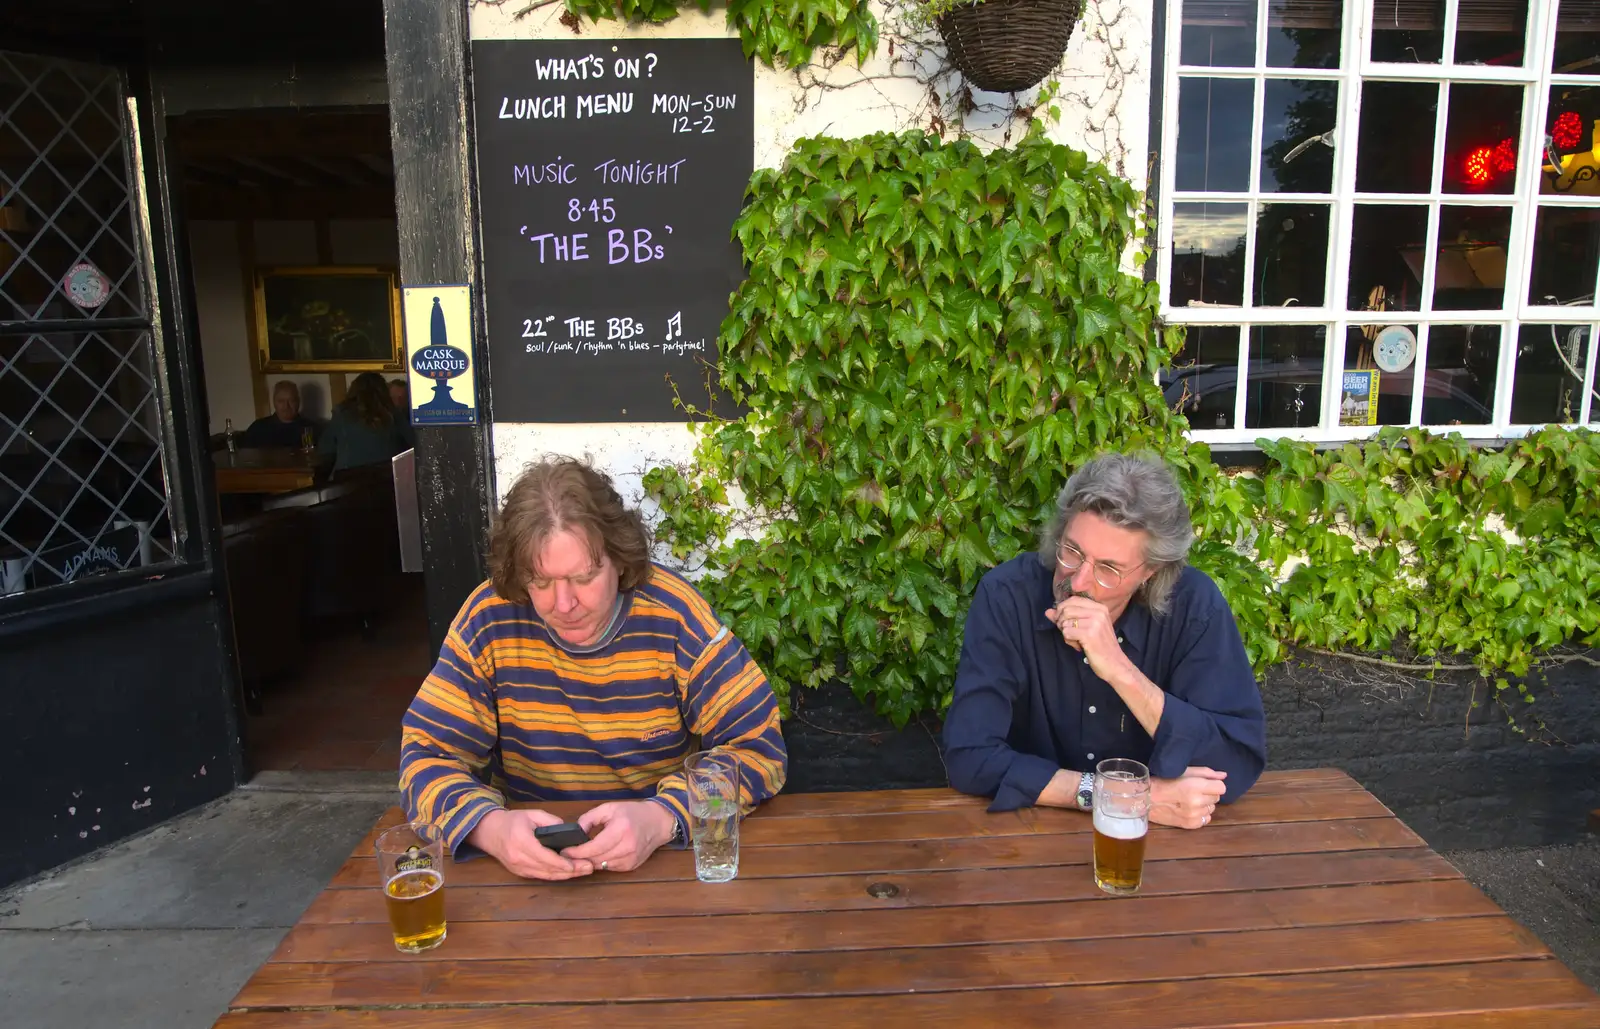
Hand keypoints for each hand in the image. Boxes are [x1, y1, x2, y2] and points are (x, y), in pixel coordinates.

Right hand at [467, 808, 594, 880]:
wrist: (490, 832)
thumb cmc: (513, 821)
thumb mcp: (532, 814)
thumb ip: (551, 822)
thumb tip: (568, 832)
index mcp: (521, 840)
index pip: (544, 856)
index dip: (561, 862)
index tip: (577, 864)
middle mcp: (518, 857)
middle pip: (547, 868)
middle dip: (570, 870)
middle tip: (589, 868)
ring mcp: (518, 868)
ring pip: (545, 875)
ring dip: (565, 875)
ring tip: (583, 871)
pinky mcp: (520, 873)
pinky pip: (540, 876)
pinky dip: (555, 875)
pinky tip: (569, 873)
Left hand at [565, 800, 676, 873]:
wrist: (657, 822)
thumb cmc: (632, 813)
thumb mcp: (608, 808)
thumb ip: (589, 819)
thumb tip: (575, 833)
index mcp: (621, 830)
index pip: (594, 847)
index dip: (577, 851)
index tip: (564, 851)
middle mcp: (627, 847)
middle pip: (596, 859)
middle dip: (580, 858)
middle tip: (567, 854)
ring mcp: (630, 859)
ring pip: (601, 866)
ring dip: (590, 861)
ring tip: (580, 854)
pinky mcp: (631, 866)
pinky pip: (609, 868)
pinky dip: (601, 863)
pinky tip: (597, 855)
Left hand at [1046, 595, 1128, 682]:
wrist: (1115, 664)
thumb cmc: (1099, 646)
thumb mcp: (1086, 628)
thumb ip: (1066, 618)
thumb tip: (1048, 611)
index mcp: (1100, 608)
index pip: (1073, 600)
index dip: (1062, 609)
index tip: (1063, 621)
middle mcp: (1098, 612)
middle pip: (1066, 609)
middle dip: (1061, 622)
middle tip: (1069, 633)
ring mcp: (1095, 623)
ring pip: (1065, 621)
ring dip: (1066, 633)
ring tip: (1077, 641)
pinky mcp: (1089, 634)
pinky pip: (1067, 633)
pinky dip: (1069, 641)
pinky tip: (1079, 646)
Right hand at [1150, 767, 1227, 828]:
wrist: (1146, 799)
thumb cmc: (1163, 781)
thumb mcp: (1184, 771)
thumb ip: (1206, 773)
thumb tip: (1224, 776)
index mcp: (1195, 786)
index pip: (1221, 788)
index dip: (1214, 784)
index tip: (1204, 783)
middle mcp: (1197, 802)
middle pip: (1217, 798)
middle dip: (1208, 794)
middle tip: (1193, 791)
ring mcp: (1194, 815)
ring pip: (1211, 809)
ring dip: (1204, 804)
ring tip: (1189, 800)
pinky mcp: (1191, 825)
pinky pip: (1205, 819)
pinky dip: (1200, 814)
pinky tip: (1188, 809)